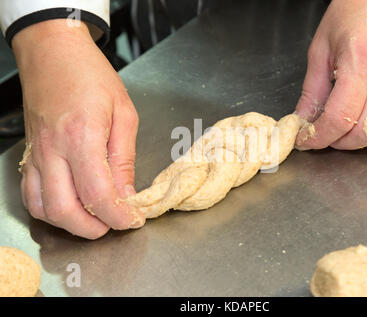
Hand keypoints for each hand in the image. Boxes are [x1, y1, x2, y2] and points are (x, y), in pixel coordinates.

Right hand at [13, 20, 144, 238]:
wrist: (54, 52)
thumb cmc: (91, 76)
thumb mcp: (124, 113)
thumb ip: (124, 159)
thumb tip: (127, 194)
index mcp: (81, 136)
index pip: (97, 193)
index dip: (118, 215)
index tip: (133, 219)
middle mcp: (52, 150)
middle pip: (65, 210)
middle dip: (93, 229)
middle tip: (115, 224)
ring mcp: (35, 154)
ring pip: (43, 209)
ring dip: (70, 224)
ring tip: (95, 218)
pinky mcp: (28, 154)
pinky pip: (30, 195)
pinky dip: (50, 210)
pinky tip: (70, 205)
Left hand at [295, 0, 366, 149]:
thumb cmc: (354, 13)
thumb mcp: (321, 48)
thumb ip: (312, 90)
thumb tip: (303, 119)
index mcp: (362, 62)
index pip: (340, 117)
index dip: (318, 137)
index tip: (306, 140)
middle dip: (339, 142)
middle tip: (326, 134)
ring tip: (350, 130)